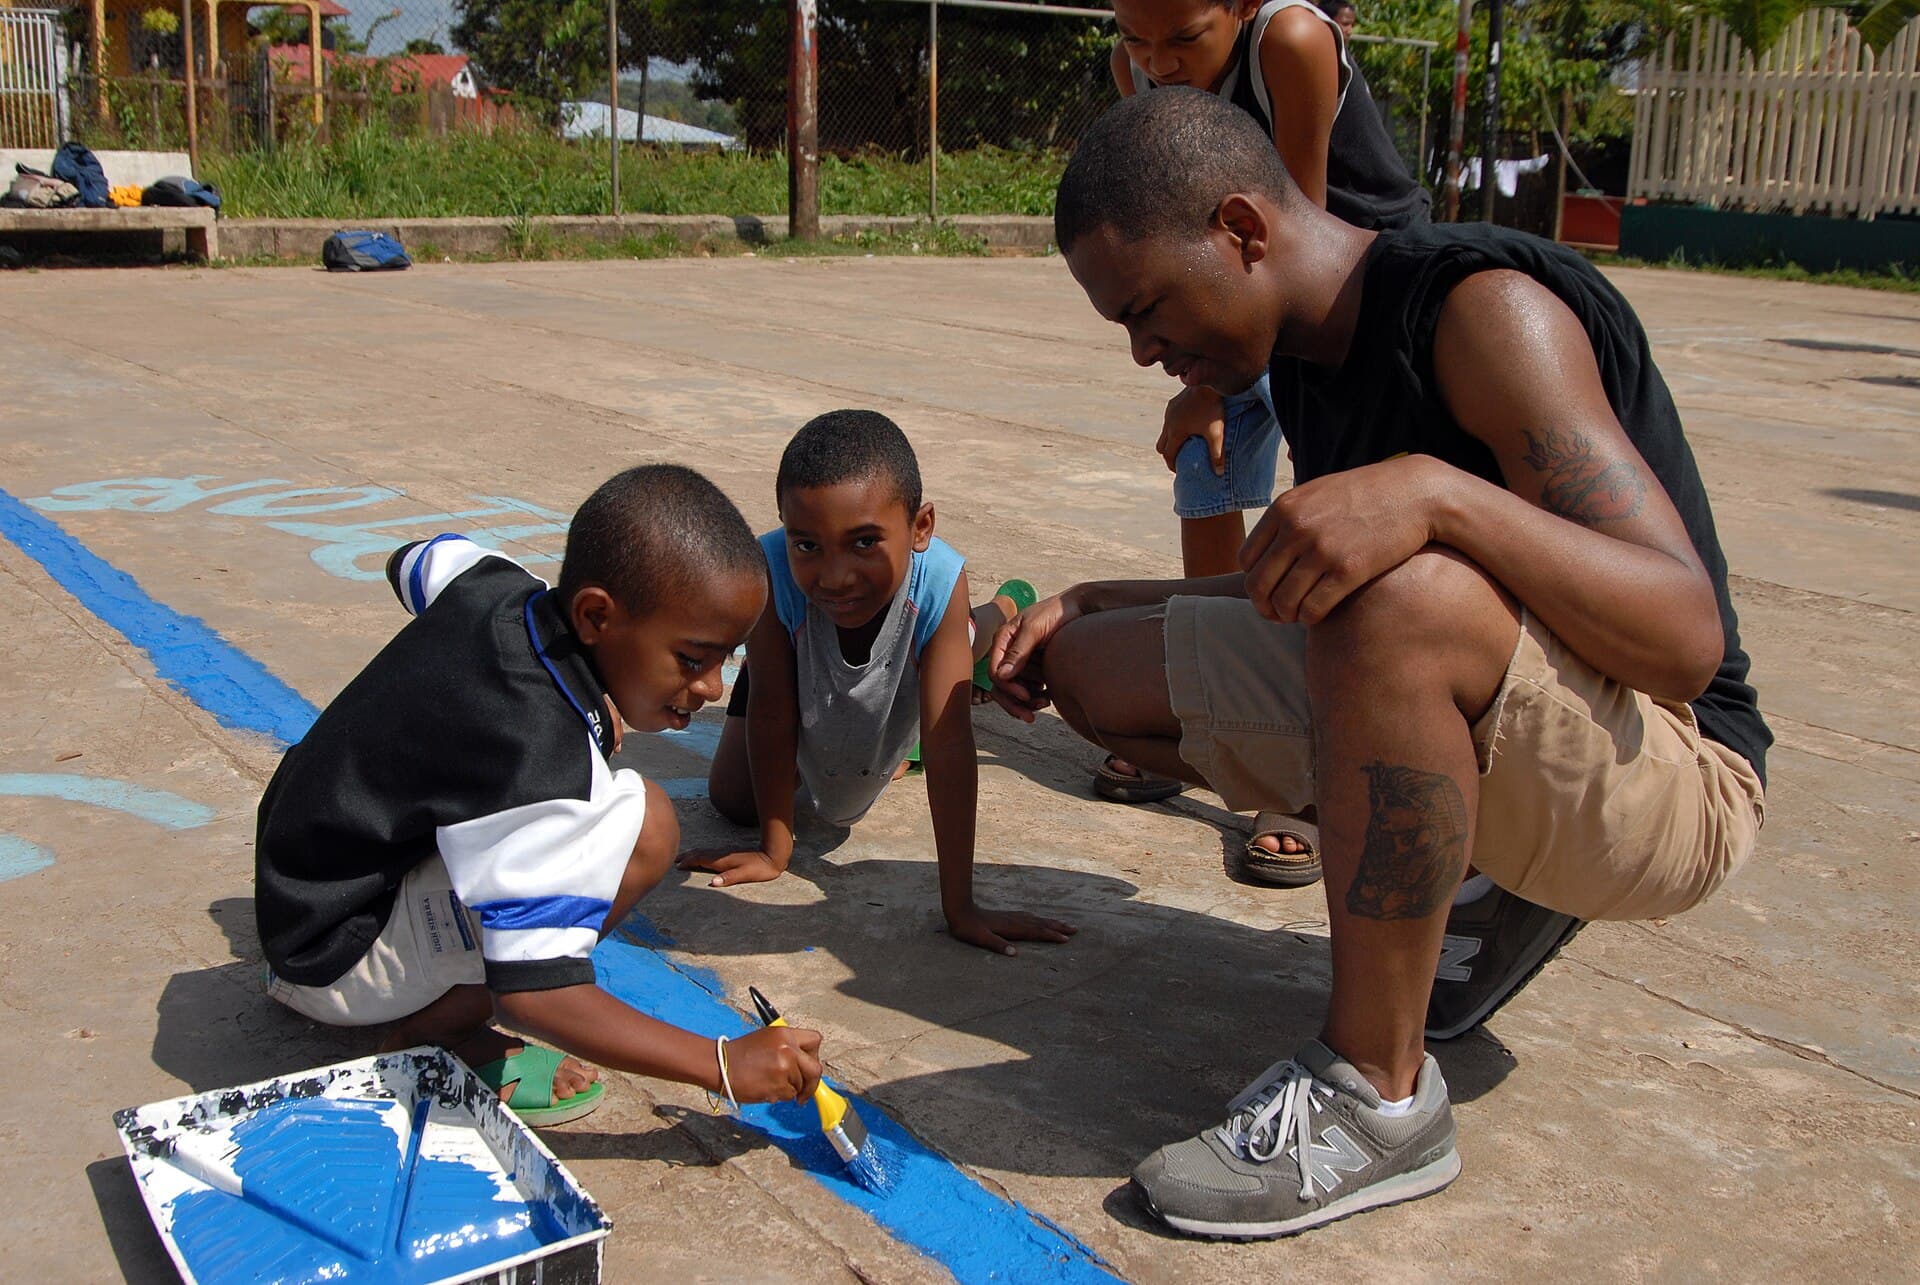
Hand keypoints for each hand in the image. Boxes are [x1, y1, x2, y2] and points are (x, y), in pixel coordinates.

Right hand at [676, 847, 785, 887]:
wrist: (773, 855)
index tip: (677, 866)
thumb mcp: (745, 874)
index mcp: (722, 860)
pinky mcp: (730, 853)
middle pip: (700, 853)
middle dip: (686, 856)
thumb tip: (713, 882)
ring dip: (693, 854)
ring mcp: (726, 853)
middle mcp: (722, 855)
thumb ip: (729, 878)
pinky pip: (710, 852)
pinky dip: (701, 854)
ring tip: (684, 857)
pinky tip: (703, 856)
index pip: (701, 859)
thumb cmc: (760, 868)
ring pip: (705, 851)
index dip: (688, 862)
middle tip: (674, 860)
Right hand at [722, 1025, 821, 1102]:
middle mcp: (788, 1049)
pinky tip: (764, 1088)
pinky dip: (779, 1096)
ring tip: (768, 1083)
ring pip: (799, 1085)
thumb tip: (805, 1065)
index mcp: (785, 1034)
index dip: (814, 1056)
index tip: (809, 1065)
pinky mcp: (778, 1086)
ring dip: (789, 1089)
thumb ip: (788, 1047)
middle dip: (812, 1083)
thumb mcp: (767, 1039)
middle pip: (815, 1069)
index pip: (815, 1041)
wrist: (720, 1065)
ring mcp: (784, 1068)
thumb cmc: (740, 1054)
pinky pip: (788, 1096)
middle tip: (805, 1092)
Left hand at [946, 903, 1077, 956]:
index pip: (1036, 932)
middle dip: (1058, 927)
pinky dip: (1040, 919)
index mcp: (1011, 928)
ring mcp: (1012, 916)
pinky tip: (1040, 919)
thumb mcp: (980, 939)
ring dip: (1051, 922)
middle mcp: (1015, 920)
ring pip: (1037, 919)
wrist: (959, 909)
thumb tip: (1015, 954)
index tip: (1066, 939)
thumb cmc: (968, 928)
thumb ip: (997, 945)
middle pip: (1041, 924)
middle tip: (1075, 930)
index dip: (1051, 936)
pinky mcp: (1007, 916)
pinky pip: (1029, 917)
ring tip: (1065, 924)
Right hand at [987, 590, 1081, 721]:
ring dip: (1027, 702)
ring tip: (1045, 702)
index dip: (1008, 688)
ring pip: (1015, 690)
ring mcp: (1022, 661)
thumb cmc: (1055, 612)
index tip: (1026, 696)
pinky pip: (1029, 688)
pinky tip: (1049, 697)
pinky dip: (1036, 697)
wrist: (1079, 607)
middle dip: (1015, 702)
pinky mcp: (1035, 667)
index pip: (995, 672)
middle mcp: (1009, 652)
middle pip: (1001, 686)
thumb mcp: (1035, 628)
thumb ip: (1018, 651)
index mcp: (1003, 640)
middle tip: (1031, 714)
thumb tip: (1002, 676)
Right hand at [1156, 386, 1227, 474]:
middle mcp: (1168, 423)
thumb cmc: (1212, 409)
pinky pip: (1169, 420)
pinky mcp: (1172, 404)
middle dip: (1168, 454)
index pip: (1168, 455)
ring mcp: (1169, 412)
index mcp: (1176, 432)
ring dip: (1170, 441)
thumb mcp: (1217, 433)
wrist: (1208, 383)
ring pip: (1164, 433)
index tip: (1179, 470)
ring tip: (1183, 444)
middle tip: (1179, 459)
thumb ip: (1217, 454)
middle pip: (1162, 446)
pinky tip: (1187, 426)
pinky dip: (1173, 428)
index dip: (1172, 465)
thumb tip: (1219, 474)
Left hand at [1241, 456, 1438, 625]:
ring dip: (1287, 616)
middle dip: (1264, 606)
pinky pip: (1312, 609)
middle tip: (1277, 614)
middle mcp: (1297, 529)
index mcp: (1285, 508)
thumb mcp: (1320, 492)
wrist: (1416, 493)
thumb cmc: (1369, 493)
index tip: (1268, 590)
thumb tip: (1268, 548)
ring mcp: (1321, 550)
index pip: (1246, 559)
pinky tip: (1317, 615)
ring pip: (1283, 602)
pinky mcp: (1348, 570)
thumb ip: (1292, 515)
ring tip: (1297, 616)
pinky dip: (1309, 619)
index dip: (1254, 580)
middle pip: (1258, 584)